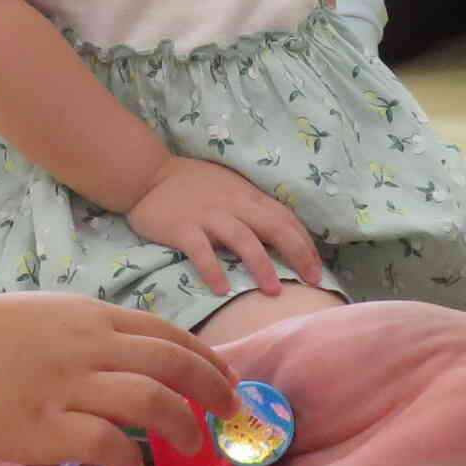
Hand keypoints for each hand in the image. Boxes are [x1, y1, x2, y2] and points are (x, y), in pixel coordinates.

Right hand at [0, 292, 231, 465]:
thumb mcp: (47, 314)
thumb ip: (91, 331)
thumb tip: (133, 351)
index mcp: (90, 317)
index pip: (167, 332)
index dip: (205, 357)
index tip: (226, 378)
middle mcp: (87, 344)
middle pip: (173, 362)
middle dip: (212, 389)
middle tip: (229, 414)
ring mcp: (66, 384)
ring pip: (151, 400)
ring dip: (182, 425)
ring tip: (193, 447)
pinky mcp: (43, 425)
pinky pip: (106, 443)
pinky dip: (130, 458)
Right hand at [127, 155, 326, 299]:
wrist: (147, 174)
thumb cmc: (192, 184)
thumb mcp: (229, 188)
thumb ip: (252, 208)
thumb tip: (282, 235)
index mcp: (247, 195)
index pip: (285, 218)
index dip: (304, 242)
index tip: (317, 267)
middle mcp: (233, 204)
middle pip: (273, 226)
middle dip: (297, 254)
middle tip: (312, 281)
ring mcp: (207, 215)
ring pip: (243, 239)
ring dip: (262, 265)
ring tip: (274, 292)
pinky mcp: (182, 227)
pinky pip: (201, 250)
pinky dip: (213, 270)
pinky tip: (223, 289)